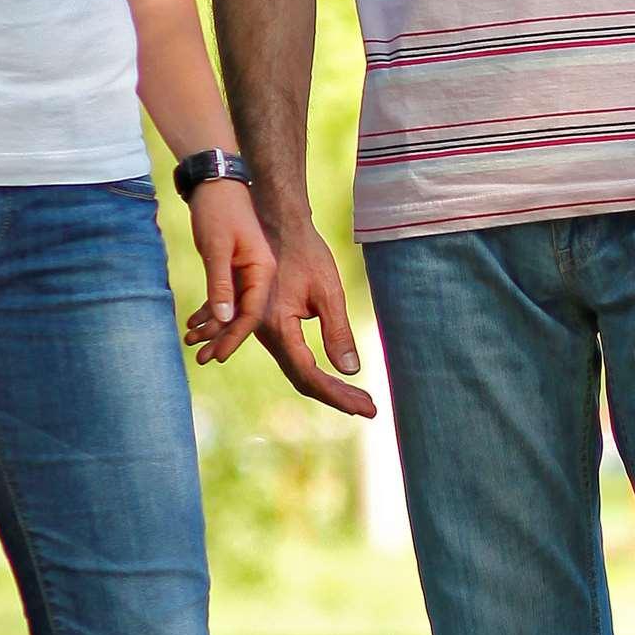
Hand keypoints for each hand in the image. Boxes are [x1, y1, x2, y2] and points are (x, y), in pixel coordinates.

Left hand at [184, 179, 276, 365]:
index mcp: (263, 270)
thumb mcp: (217, 248)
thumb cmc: (218, 211)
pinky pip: (224, 295)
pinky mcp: (233, 266)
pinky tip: (193, 324)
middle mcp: (259, 273)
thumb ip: (220, 284)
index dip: (234, 336)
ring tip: (192, 345)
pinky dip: (209, 310)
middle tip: (202, 359)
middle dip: (223, 338)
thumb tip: (223, 320)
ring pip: (232, 307)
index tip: (218, 356)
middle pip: (243, 314)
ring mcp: (247, 270)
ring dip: (213, 327)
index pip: (251, 312)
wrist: (215, 182)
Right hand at [255, 220, 378, 418]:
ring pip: (296, 370)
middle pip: (302, 379)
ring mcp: (265, 332)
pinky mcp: (270, 326)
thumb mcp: (327, 290)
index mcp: (278, 328)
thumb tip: (351, 371)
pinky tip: (333, 378)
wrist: (276, 225)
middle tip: (368, 408)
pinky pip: (292, 357)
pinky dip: (314, 371)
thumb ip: (337, 331)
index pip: (310, 376)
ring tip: (357, 398)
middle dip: (336, 396)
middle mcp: (266, 335)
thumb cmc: (304, 252)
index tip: (368, 408)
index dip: (339, 396)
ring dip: (326, 386)